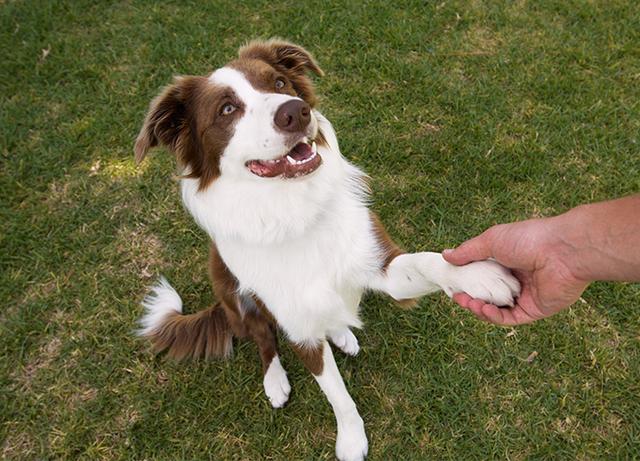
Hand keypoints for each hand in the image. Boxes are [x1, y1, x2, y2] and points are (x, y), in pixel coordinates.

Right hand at [442, 218, 588, 324]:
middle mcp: (517, 278)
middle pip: (489, 293)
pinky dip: (495, 317)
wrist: (563, 251)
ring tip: (468, 303)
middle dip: (471, 297)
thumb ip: (468, 251)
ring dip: (480, 308)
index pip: (483, 274)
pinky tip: (483, 310)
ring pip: (498, 308)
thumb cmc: (529, 239)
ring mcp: (527, 295)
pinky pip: (511, 318)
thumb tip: (446, 255)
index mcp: (509, 259)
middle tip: (458, 297)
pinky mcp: (536, 309)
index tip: (454, 283)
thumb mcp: (491, 241)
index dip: (468, 280)